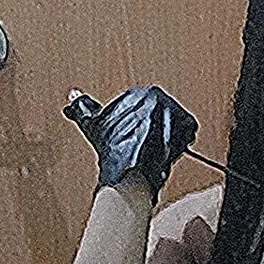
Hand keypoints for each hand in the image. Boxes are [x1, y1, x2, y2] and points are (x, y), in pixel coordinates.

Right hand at [63, 85, 197, 202]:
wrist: (130, 171)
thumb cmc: (111, 152)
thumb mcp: (93, 125)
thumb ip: (83, 107)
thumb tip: (74, 96)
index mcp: (137, 92)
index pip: (145, 107)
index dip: (141, 127)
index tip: (138, 139)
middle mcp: (157, 96)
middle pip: (161, 114)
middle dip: (156, 131)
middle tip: (147, 146)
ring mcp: (173, 109)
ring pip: (175, 123)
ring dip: (168, 137)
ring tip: (155, 150)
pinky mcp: (187, 124)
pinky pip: (189, 131)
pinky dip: (181, 142)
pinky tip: (167, 151)